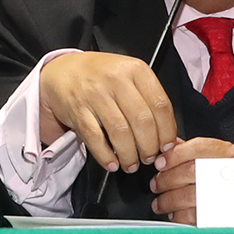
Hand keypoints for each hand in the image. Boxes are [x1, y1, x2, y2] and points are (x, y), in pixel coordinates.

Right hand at [36, 51, 179, 174]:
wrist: (62, 70)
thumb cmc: (101, 76)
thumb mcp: (129, 77)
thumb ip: (149, 100)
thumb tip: (171, 138)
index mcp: (135, 70)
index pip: (161, 105)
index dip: (166, 131)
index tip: (167, 146)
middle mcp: (116, 79)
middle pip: (142, 121)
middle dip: (149, 147)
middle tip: (149, 158)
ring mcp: (95, 93)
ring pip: (120, 132)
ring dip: (129, 155)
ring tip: (131, 164)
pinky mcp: (77, 108)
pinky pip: (95, 137)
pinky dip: (105, 155)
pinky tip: (112, 163)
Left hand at [148, 137, 233, 223]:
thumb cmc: (226, 178)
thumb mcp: (211, 157)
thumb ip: (188, 150)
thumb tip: (165, 147)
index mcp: (228, 154)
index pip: (200, 147)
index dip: (176, 155)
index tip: (159, 163)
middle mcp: (231, 172)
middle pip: (193, 171)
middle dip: (167, 179)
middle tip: (156, 184)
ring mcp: (229, 194)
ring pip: (192, 195)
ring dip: (169, 200)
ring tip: (160, 203)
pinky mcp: (223, 215)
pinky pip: (196, 216)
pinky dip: (180, 216)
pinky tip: (174, 214)